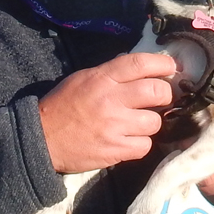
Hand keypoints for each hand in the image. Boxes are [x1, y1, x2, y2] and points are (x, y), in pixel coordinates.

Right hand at [38, 52, 175, 173]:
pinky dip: (140, 144)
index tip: (171, 68)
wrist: (42, 139)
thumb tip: (140, 68)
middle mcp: (111, 99)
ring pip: (155, 122)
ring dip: (149, 123)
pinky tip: (128, 141)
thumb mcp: (82, 79)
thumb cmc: (63, 106)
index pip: (140, 63)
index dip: (163, 64)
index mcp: (101, 78)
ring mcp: (114, 126)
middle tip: (158, 99)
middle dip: (164, 95)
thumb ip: (110, 74)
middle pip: (158, 92)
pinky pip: (145, 146)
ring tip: (136, 124)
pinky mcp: (116, 150)